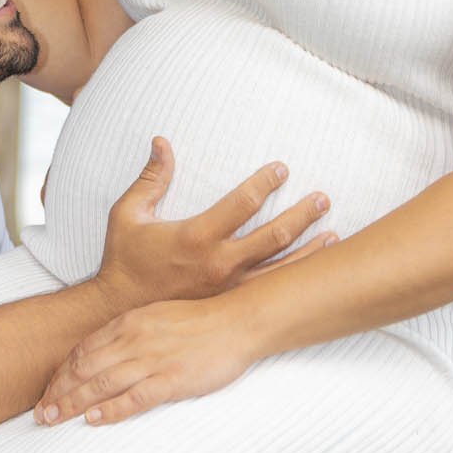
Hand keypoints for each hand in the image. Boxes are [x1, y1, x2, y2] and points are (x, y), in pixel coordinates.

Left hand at [34, 296, 262, 426]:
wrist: (237, 321)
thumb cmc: (199, 321)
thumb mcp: (156, 316)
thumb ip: (130, 332)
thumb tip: (105, 352)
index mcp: (129, 322)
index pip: (83, 350)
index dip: (61, 374)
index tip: (47, 393)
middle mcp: (135, 339)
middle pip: (84, 368)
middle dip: (58, 393)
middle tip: (39, 415)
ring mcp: (153, 359)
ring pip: (102, 383)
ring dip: (73, 403)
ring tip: (53, 420)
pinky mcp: (173, 379)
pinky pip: (135, 397)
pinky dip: (111, 409)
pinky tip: (94, 420)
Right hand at [95, 137, 330, 312]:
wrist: (119, 310)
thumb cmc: (125, 260)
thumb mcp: (128, 214)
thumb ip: (151, 178)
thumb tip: (162, 141)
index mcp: (197, 236)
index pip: (243, 203)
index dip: (266, 183)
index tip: (283, 169)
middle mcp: (219, 263)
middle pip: (273, 236)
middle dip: (302, 215)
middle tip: (322, 198)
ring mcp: (228, 288)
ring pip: (280, 268)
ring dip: (309, 248)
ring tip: (332, 233)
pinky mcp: (230, 304)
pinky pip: (270, 291)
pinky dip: (295, 277)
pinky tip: (312, 269)